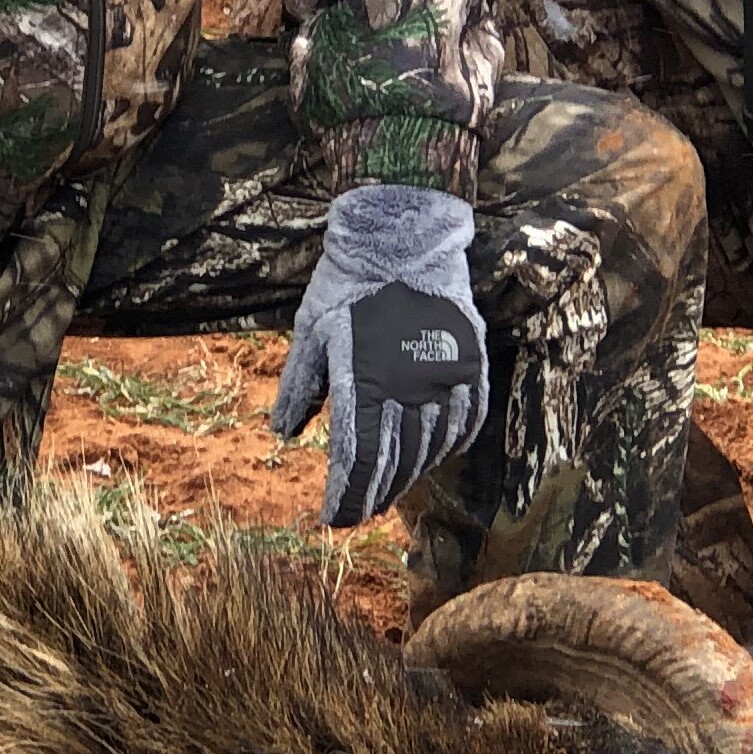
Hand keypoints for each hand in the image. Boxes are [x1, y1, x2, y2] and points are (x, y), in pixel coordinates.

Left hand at [271, 185, 489, 528]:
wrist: (404, 234)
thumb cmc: (349, 283)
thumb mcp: (312, 332)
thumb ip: (298, 385)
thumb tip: (282, 434)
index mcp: (366, 379)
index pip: (359, 458)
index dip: (346, 496)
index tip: (332, 518)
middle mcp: (411, 385)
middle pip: (396, 462)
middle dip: (374, 495)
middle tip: (358, 513)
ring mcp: (446, 375)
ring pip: (432, 447)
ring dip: (409, 475)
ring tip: (389, 490)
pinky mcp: (470, 363)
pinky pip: (466, 421)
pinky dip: (448, 445)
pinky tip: (432, 456)